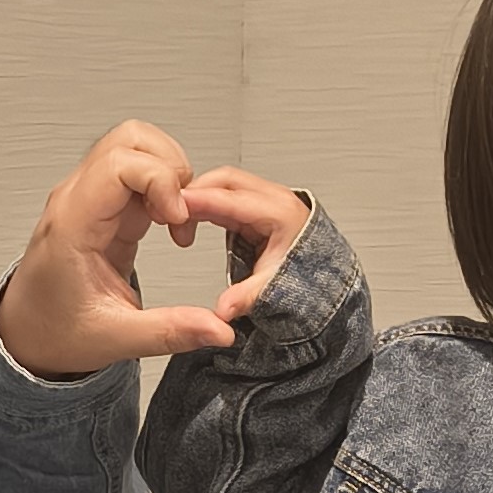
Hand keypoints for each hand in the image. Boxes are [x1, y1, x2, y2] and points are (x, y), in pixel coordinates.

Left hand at [0, 123, 248, 378]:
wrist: (28, 334)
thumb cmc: (55, 331)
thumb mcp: (115, 339)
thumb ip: (170, 331)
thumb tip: (219, 330)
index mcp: (71, 225)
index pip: (118, 163)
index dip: (160, 180)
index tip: (177, 218)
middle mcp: (77, 201)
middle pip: (129, 140)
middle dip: (170, 168)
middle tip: (182, 213)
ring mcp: (90, 198)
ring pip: (135, 148)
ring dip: (168, 174)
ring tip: (176, 218)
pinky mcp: (105, 206)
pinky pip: (138, 173)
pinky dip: (163, 189)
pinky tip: (168, 222)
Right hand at [176, 167, 312, 325]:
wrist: (324, 284)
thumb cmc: (307, 281)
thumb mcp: (274, 290)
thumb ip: (246, 298)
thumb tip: (223, 311)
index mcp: (280, 213)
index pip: (230, 198)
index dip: (197, 200)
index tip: (171, 205)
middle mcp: (274, 201)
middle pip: (224, 181)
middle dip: (195, 192)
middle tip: (168, 210)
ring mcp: (266, 201)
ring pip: (224, 184)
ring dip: (199, 197)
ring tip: (176, 217)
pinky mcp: (257, 208)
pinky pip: (226, 195)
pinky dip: (206, 203)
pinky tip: (191, 217)